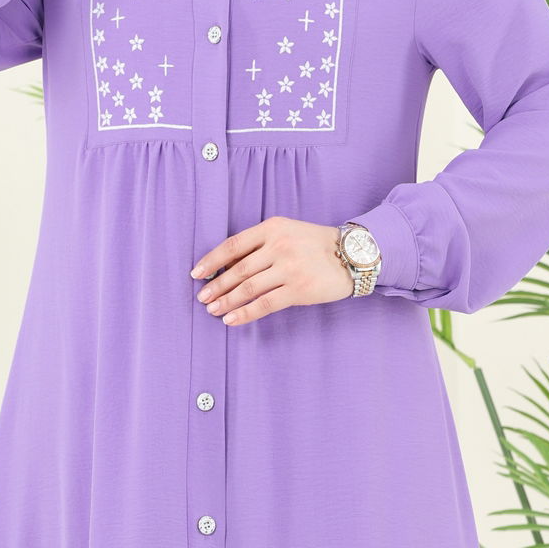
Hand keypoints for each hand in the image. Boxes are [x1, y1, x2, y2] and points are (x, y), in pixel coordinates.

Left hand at [190, 216, 352, 325]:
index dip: (212, 260)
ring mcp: (289, 268)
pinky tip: (232, 319)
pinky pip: (265, 304)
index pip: (233, 244)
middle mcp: (279, 246)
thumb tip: (226, 264)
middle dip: (217, 285)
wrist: (352, 255)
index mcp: (272, 228)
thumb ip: (260, 243)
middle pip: (238, 269)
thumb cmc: (314, 244)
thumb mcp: (286, 231)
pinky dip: (245, 313)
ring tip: (213, 310)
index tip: (197, 273)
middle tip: (202, 297)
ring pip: (248, 288)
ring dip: (227, 301)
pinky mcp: (299, 289)